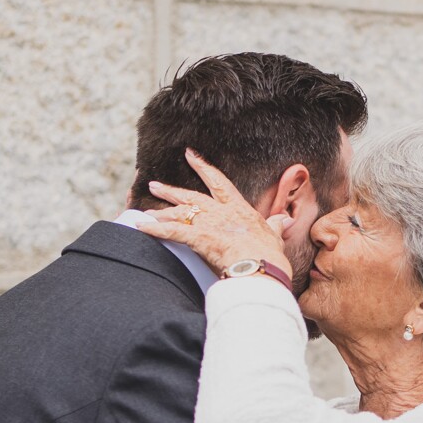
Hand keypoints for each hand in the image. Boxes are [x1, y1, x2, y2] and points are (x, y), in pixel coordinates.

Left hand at [136, 149, 289, 272]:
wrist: (260, 267)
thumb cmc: (269, 255)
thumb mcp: (274, 236)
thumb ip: (275, 226)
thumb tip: (283, 219)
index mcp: (239, 209)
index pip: (219, 183)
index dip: (204, 168)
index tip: (190, 155)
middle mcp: (220, 212)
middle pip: (191, 197)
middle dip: (171, 191)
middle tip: (155, 184)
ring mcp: (208, 223)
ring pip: (179, 213)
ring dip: (161, 213)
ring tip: (146, 212)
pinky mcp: (197, 238)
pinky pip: (171, 231)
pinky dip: (154, 230)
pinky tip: (140, 227)